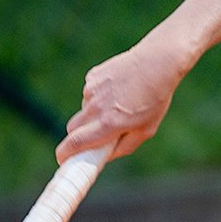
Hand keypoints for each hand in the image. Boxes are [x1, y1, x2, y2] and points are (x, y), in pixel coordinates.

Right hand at [57, 43, 179, 162]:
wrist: (158, 62)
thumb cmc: (156, 99)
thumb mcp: (147, 130)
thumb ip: (124, 147)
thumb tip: (104, 156)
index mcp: (110, 123)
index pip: (76, 143)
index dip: (65, 154)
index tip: (62, 159)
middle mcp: (97, 107)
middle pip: (72, 128)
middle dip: (78, 135)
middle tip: (94, 136)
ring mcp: (92, 90)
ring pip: (84, 110)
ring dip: (94, 114)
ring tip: (120, 104)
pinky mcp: (92, 76)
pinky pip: (89, 94)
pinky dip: (99, 97)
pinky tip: (118, 89)